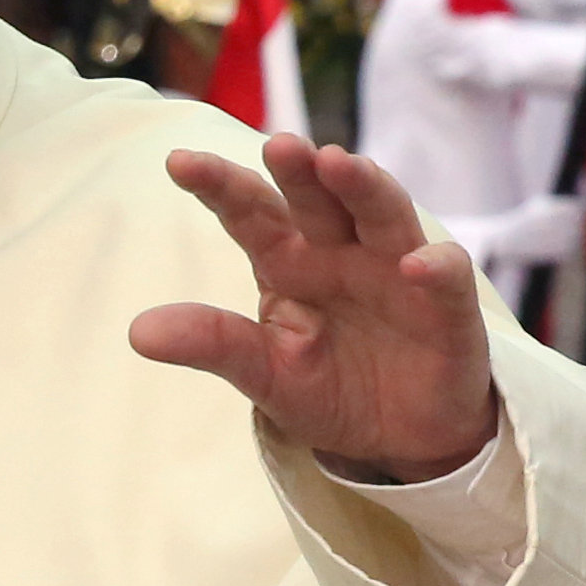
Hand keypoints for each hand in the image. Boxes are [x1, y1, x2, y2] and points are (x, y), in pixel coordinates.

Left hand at [132, 134, 499, 482]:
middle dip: (299, 169)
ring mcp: (397, 270)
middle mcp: (341, 251)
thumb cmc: (332, 389)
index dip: (220, 186)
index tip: (179, 162)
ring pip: (383, 212)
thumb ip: (213, 344)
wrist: (404, 440)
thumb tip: (137, 332)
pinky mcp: (449, 307)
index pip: (250, 213)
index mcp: (289, 261)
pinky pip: (446, 277)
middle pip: (318, 198)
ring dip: (362, 186)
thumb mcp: (265, 376)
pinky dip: (435, 266)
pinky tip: (415, 264)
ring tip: (337, 164)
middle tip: (278, 146)